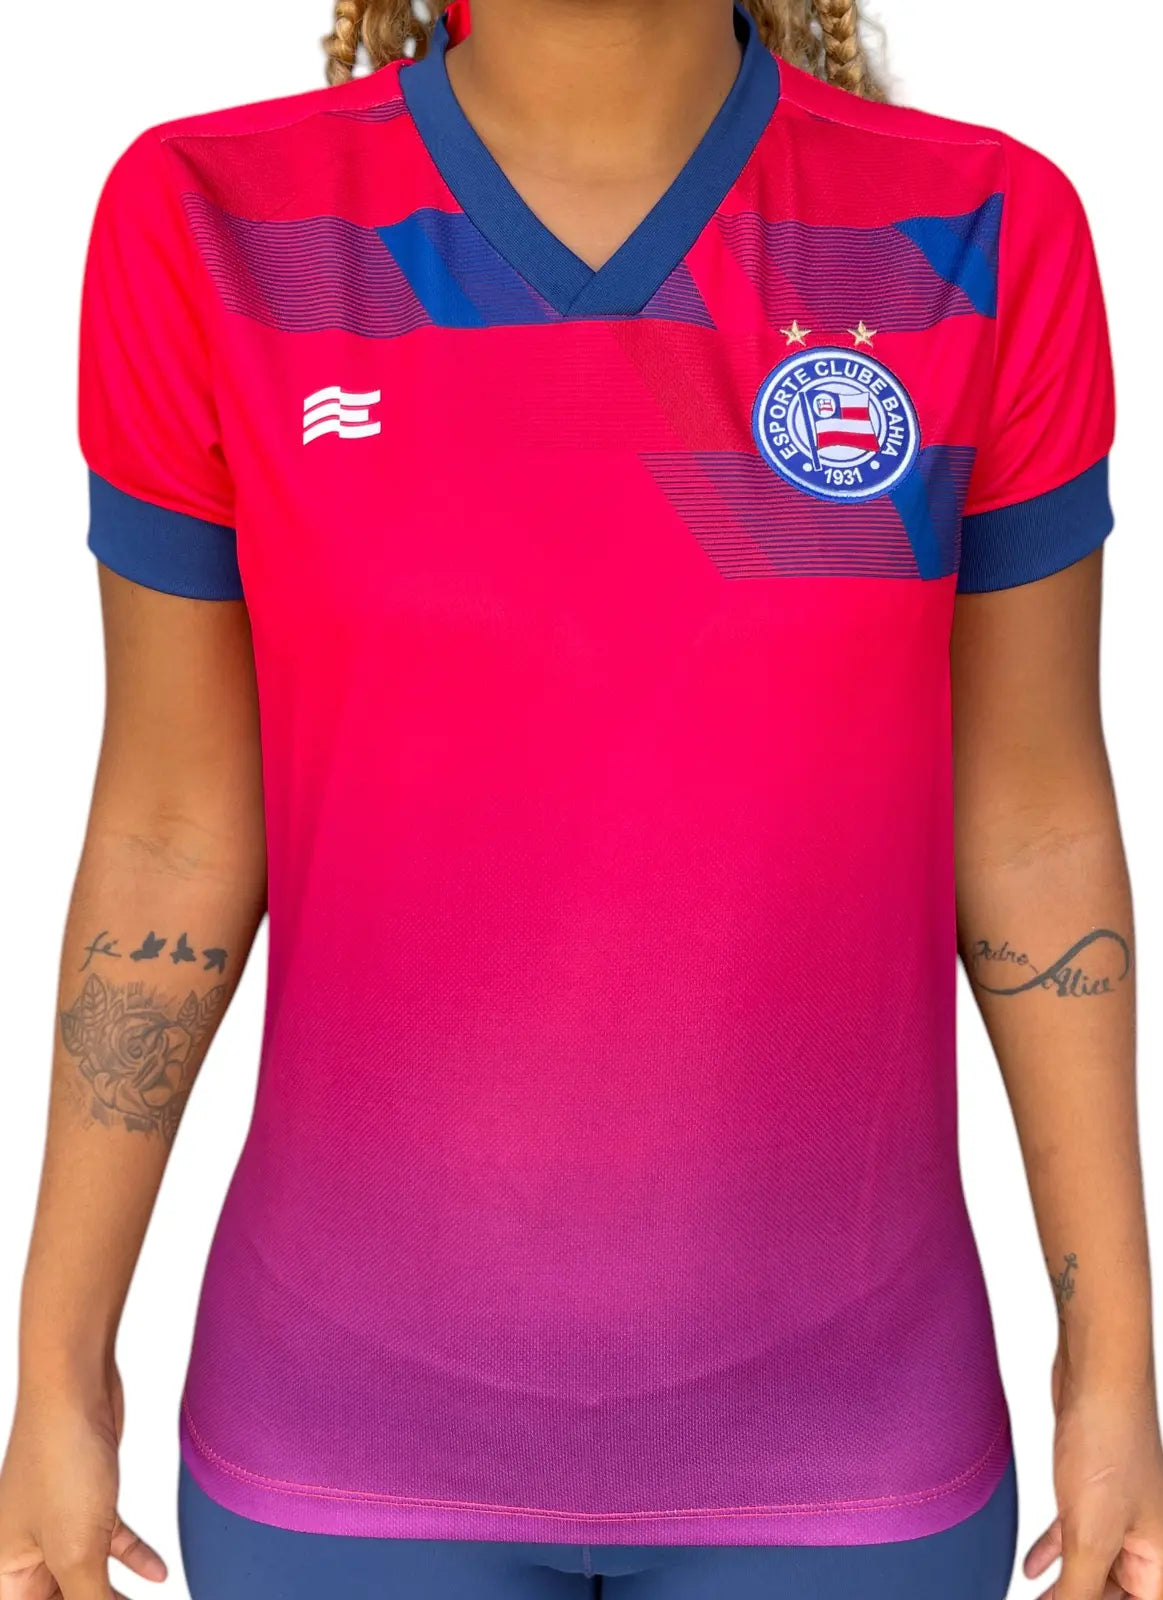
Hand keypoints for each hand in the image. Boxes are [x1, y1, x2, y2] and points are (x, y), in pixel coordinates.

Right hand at [0, 1368, 166, 1599]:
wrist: (74, 1388)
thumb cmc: (58, 1461)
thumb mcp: (76, 1551)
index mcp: (5, 1571)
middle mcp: (25, 1551)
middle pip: (59, 1599)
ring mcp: (57, 1524)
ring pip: (86, 1576)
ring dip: (114, 1593)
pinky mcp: (87, 1500)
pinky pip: (108, 1544)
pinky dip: (132, 1560)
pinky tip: (157, 1575)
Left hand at [1025, 1366, 1162, 1599]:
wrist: (1097, 1378)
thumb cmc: (1110, 1445)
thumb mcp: (1091, 1535)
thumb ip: (1081, 1589)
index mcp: (1159, 1558)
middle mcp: (1144, 1539)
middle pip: (1114, 1593)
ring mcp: (1117, 1512)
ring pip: (1092, 1567)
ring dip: (1065, 1587)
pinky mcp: (1090, 1489)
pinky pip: (1076, 1536)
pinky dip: (1055, 1555)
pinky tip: (1033, 1570)